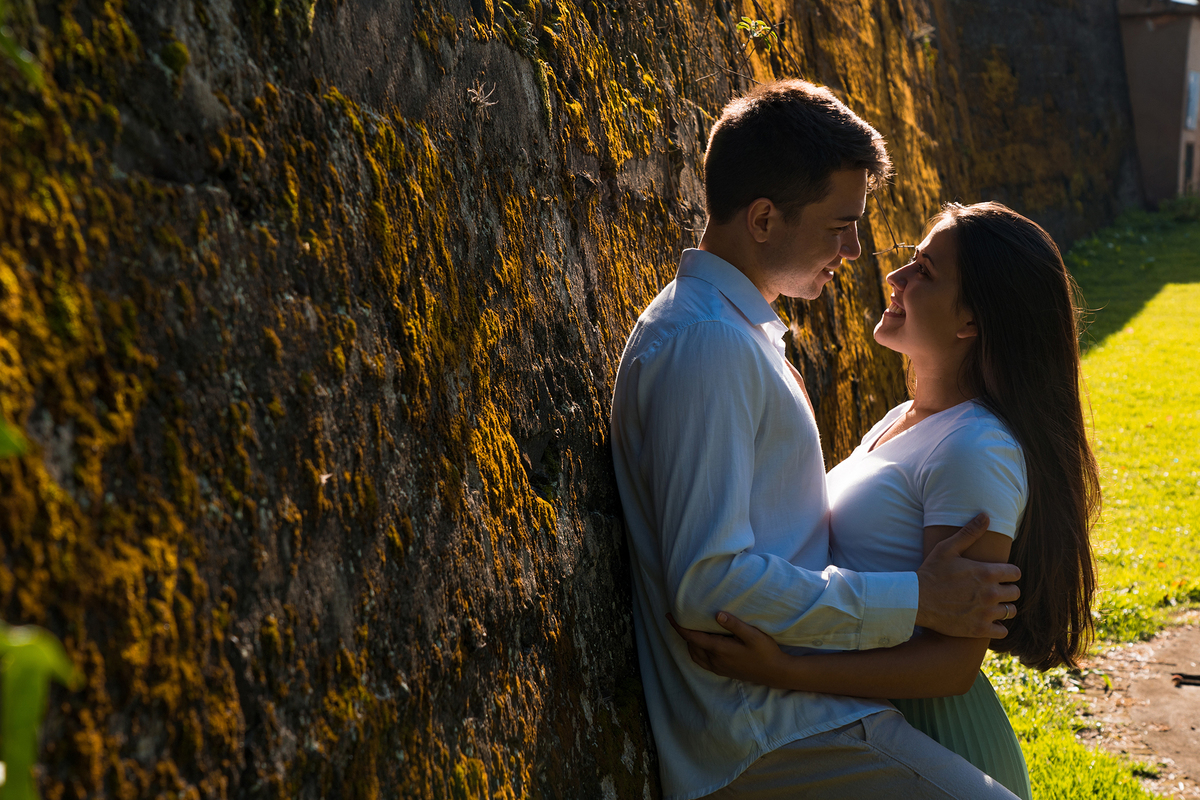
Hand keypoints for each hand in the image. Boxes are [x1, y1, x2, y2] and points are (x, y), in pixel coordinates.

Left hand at [667, 612, 785, 684]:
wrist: (776, 673)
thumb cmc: (766, 652)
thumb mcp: (753, 635)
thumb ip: (735, 625)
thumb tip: (717, 614)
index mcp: (720, 649)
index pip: (692, 637)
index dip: (678, 626)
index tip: (669, 616)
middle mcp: (715, 660)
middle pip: (691, 645)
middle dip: (682, 632)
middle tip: (678, 618)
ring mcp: (719, 668)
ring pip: (695, 655)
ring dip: (689, 642)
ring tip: (689, 629)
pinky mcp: (723, 671)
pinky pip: (702, 662)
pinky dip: (696, 651)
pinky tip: (702, 644)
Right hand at [915, 513, 1021, 638]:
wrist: (915, 600)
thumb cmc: (931, 572)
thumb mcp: (948, 548)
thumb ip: (969, 532)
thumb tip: (986, 515)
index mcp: (987, 573)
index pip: (1015, 574)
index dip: (1008, 573)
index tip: (998, 575)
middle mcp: (990, 594)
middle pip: (1015, 593)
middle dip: (1007, 590)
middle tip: (993, 590)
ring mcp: (985, 613)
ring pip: (1010, 612)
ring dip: (1003, 608)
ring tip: (991, 605)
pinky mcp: (978, 629)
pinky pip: (1002, 631)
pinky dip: (998, 627)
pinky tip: (987, 621)